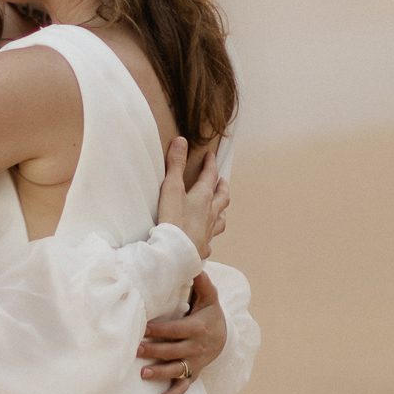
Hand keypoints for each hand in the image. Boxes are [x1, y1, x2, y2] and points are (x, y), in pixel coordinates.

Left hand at [138, 271, 226, 393]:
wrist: (225, 335)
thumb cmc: (209, 313)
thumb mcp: (209, 297)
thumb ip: (202, 283)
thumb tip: (195, 265)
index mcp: (198, 328)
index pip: (176, 330)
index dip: (160, 329)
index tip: (143, 328)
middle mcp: (197, 348)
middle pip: (173, 350)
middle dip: (154, 351)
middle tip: (135, 350)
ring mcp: (196, 363)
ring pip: (177, 369)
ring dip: (160, 373)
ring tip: (143, 374)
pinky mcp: (194, 373)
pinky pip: (184, 386)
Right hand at [157, 138, 228, 259]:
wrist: (175, 252)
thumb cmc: (173, 219)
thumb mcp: (171, 187)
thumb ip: (176, 164)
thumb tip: (181, 141)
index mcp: (203, 197)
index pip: (210, 176)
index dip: (211, 165)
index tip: (211, 156)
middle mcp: (210, 214)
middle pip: (222, 197)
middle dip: (222, 186)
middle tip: (222, 180)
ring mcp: (208, 231)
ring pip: (221, 219)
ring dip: (222, 210)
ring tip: (221, 208)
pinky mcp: (203, 247)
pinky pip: (211, 239)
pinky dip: (210, 235)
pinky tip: (207, 239)